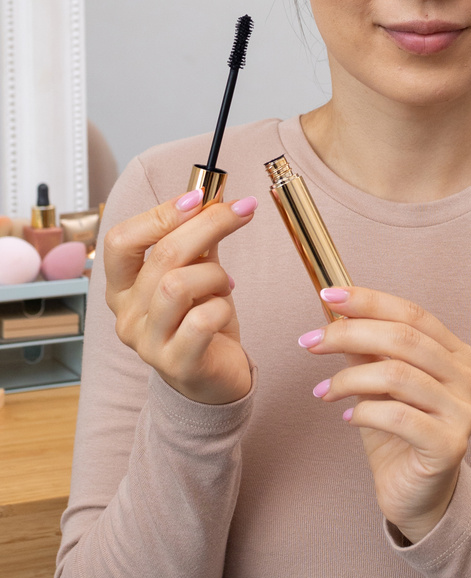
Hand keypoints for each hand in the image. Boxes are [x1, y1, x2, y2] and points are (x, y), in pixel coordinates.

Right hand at [104, 188, 257, 404]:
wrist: (215, 380)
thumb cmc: (202, 322)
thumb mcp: (197, 275)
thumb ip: (197, 242)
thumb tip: (211, 198)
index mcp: (121, 288)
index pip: (120, 240)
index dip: (160, 214)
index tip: (199, 196)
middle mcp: (126, 315)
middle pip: (161, 256)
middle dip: (208, 226)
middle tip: (242, 210)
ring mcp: (147, 343)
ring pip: (177, 286)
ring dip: (213, 274)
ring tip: (227, 283)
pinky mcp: (176, 364)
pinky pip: (200, 321)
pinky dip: (221, 307)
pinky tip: (225, 310)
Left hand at [299, 287, 470, 542]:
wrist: (415, 494)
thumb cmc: (397, 433)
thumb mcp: (378, 383)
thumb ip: (367, 349)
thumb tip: (336, 310)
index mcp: (458, 354)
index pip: (413, 315)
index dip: (369, 301)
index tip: (328, 296)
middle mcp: (469, 379)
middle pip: (405, 339)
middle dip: (349, 334)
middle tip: (310, 342)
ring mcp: (464, 413)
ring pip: (398, 375)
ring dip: (349, 379)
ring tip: (323, 391)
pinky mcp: (450, 446)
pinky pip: (398, 417)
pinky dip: (363, 412)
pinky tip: (346, 417)